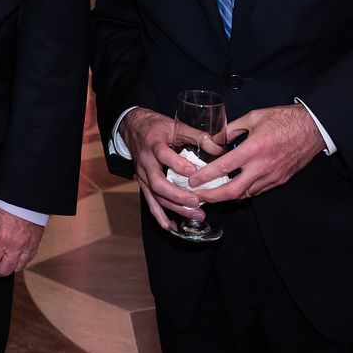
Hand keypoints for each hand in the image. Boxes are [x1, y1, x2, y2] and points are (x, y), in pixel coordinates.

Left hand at [0, 204, 44, 282]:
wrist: (27, 195)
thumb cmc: (7, 202)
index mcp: (1, 240)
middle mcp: (15, 247)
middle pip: (4, 270)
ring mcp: (27, 246)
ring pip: (17, 268)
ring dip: (8, 268)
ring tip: (2, 263)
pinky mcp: (35, 243)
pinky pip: (27, 260)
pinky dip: (19, 261)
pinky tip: (14, 257)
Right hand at [119, 108, 209, 232]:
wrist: (133, 128)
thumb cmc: (156, 127)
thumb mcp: (175, 126)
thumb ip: (196, 136)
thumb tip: (219, 147)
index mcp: (154, 144)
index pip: (163, 155)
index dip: (178, 164)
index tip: (194, 172)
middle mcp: (146, 163)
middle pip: (158, 183)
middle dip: (177, 195)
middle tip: (196, 201)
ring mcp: (143, 176)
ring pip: (156, 196)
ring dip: (175, 207)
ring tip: (196, 214)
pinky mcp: (143, 184)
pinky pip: (150, 202)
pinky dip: (159, 216)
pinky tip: (170, 226)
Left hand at [190, 105, 324, 201]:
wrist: (313, 128)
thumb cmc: (284, 119)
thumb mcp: (254, 117)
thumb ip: (232, 128)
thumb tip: (216, 139)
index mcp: (254, 149)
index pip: (224, 167)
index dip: (206, 176)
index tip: (193, 180)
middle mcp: (262, 167)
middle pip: (233, 191)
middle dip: (213, 197)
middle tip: (199, 196)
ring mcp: (272, 176)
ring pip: (246, 194)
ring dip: (228, 196)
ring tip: (213, 193)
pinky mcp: (280, 180)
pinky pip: (258, 191)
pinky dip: (244, 192)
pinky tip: (235, 187)